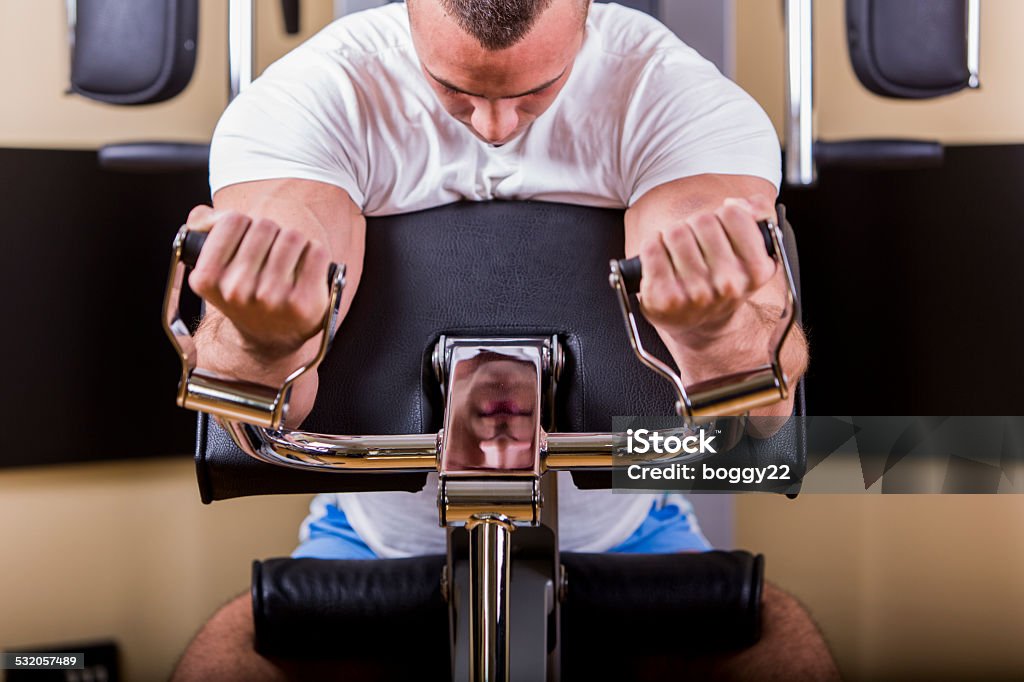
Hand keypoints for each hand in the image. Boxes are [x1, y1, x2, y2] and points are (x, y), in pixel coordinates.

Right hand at [185, 205, 331, 359]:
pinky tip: (307, 271)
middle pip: (265, 225)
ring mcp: (270, 297)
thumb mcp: (216, 270)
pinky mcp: (302, 303)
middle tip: (272, 255)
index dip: (246, 224)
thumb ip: (205, 235)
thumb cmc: (246, 293)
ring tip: (289, 263)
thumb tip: (202, 217)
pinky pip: (316, 252)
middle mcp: (236, 290)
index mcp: (207, 278)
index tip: (249, 241)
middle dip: (273, 233)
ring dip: (296, 244)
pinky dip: (316, 255)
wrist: (270, 337)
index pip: (233, 220)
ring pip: (292, 237)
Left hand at [637, 195, 776, 343]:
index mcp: (755, 270)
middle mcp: (728, 284)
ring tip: (677, 254)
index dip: (721, 216)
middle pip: (702, 220)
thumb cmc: (723, 281)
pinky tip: (659, 259)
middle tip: (695, 244)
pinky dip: (652, 245)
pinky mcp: (665, 297)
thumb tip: (738, 204)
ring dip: (671, 236)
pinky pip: (652, 248)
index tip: (719, 232)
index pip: (734, 214)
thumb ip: (757, 216)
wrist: (701, 324)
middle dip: (694, 226)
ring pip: (676, 232)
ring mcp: (696, 293)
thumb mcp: (751, 251)